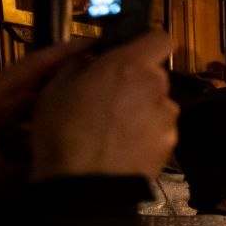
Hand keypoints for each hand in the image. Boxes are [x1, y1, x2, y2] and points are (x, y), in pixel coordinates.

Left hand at [0, 36, 95, 225]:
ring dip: (48, 114)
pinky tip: (51, 146)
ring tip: (84, 117)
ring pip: (22, 110)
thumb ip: (37, 163)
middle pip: (32, 86)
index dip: (65, 53)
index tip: (95, 41)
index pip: (34, 65)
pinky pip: (10, 127)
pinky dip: (30, 134)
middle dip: (64, 85)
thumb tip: (73, 157)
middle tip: (100, 84)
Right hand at [30, 30, 177, 180]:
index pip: (159, 38)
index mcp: (129, 65)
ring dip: (141, 109)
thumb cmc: (64, 134)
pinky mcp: (170, 143)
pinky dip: (145, 133)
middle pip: (154, 75)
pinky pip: (159, 129)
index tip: (131, 51)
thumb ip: (80, 64)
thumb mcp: (55, 88)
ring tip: (111, 128)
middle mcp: (155, 87)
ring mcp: (166, 117)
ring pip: (157, 103)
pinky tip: (121, 145)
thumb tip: (91, 59)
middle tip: (108, 97)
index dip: (147, 42)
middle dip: (136, 82)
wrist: (84, 187)